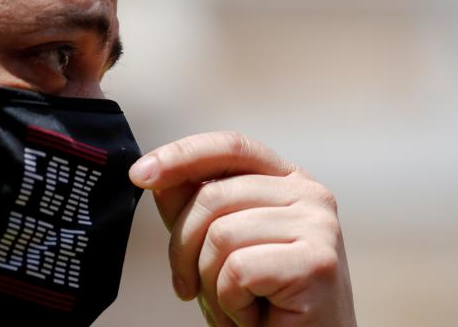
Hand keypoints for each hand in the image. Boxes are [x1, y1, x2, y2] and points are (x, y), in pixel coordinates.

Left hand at [129, 131, 355, 326]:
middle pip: (213, 196)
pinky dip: (231, 303)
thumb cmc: (263, 304)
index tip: (139, 175)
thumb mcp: (216, 249)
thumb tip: (158, 176)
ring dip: (210, 283)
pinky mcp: (318, 261)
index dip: (182, 154)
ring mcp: (318, 225)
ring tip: (233, 304)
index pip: (230, 147)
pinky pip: (238, 270)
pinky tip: (254, 316)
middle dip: (183, 248)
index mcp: (288, 182)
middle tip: (189, 286)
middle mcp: (310, 194)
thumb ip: (193, 209)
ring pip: (221, 235)